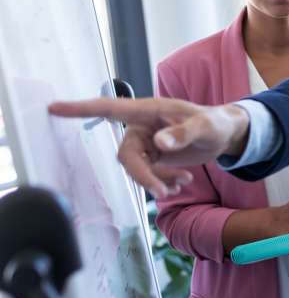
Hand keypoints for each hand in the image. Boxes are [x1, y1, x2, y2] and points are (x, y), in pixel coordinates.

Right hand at [48, 97, 250, 196]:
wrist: (225, 134)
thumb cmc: (215, 122)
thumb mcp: (205, 127)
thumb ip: (183, 133)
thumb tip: (160, 143)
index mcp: (148, 111)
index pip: (109, 109)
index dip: (80, 109)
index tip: (54, 108)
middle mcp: (141, 127)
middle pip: (126, 156)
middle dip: (143, 175)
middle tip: (163, 189)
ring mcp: (146, 143)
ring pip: (136, 169)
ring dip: (157, 180)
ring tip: (184, 180)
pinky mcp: (152, 157)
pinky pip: (147, 175)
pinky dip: (163, 182)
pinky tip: (182, 181)